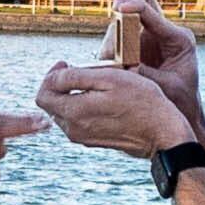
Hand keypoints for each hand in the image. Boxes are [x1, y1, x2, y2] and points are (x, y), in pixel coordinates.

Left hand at [36, 61, 196, 157]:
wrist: (162, 132)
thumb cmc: (141, 101)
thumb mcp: (108, 78)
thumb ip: (74, 77)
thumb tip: (53, 77)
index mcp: (73, 113)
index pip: (42, 95)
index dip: (50, 75)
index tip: (66, 63)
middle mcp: (73, 129)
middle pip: (51, 104)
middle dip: (59, 85)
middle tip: (77, 70)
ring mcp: (84, 138)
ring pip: (63, 112)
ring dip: (71, 95)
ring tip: (92, 83)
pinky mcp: (94, 141)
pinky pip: (77, 121)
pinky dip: (82, 106)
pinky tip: (101, 98)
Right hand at [105, 0, 200, 118]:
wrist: (183, 114)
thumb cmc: (180, 101)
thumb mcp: (166, 88)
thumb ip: (145, 74)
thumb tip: (121, 64)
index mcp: (178, 37)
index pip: (150, 8)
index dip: (133, 5)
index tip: (120, 8)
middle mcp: (160, 33)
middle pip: (133, 1)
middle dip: (120, 13)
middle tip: (112, 38)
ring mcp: (144, 40)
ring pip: (119, 24)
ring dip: (111, 41)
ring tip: (111, 63)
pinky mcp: (130, 50)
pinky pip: (113, 43)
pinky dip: (108, 53)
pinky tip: (109, 69)